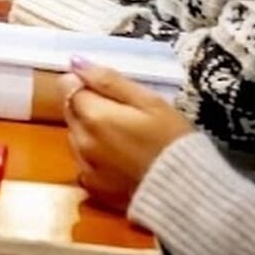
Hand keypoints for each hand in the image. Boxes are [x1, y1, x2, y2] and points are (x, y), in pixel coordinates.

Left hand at [60, 58, 194, 211]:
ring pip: (75, 137)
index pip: (68, 87)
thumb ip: (108, 81)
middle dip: (88, 106)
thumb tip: (76, 62)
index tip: (107, 89)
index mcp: (94, 117)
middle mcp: (81, 142)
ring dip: (90, 131)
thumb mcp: (149, 102)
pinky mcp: (92, 188)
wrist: (187, 192)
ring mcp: (85, 167)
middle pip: (70, 111)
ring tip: (125, 138)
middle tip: (124, 114)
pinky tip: (121, 159)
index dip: (85, 83)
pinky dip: (95, 157)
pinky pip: (83, 163)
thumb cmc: (173, 141)